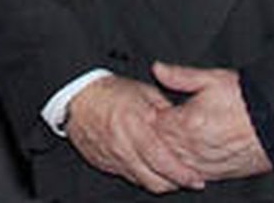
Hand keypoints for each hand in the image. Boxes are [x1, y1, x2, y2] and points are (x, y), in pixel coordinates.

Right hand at [66, 74, 203, 193]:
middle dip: (175, 183)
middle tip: (188, 180)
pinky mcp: (103, 163)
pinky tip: (148, 166)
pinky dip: (141, 175)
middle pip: (155, 179)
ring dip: (159, 181)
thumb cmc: (110, 92)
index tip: (197, 179)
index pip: (163, 161)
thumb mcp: (143, 92)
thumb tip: (186, 128)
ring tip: (170, 174)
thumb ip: (166, 112)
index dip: (182, 174)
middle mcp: (122, 145)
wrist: (76, 96)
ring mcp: (111, 157)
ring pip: (143, 181)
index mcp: (134, 124)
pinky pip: (128, 176)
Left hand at [152, 62, 272, 181]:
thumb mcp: (211, 79)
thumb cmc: (247, 100)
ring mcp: (206, 162)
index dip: (151, 116)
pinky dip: (186, 168)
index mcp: (188, 122)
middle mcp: (194, 146)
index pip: (154, 124)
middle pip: (161, 146)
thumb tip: (158, 68)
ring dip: (170, 153)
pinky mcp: (220, 173)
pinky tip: (187, 158)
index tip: (152, 109)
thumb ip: (180, 76)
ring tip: (171, 141)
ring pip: (175, 163)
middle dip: (157, 136)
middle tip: (157, 125)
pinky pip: (194, 175)